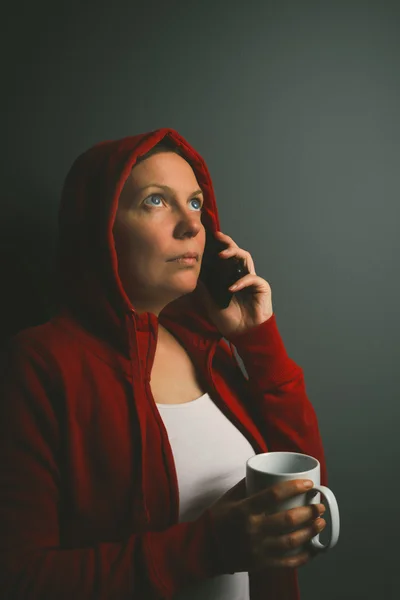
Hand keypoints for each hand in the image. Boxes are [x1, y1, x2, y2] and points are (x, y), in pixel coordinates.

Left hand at [196, 231, 273, 338]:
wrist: (244, 334)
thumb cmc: (230, 320)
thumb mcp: (211, 303)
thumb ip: (205, 289)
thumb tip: (193, 275)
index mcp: (231, 278)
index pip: (226, 258)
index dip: (221, 247)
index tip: (211, 237)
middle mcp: (242, 275)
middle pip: (237, 253)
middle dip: (228, 243)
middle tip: (219, 237)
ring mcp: (253, 280)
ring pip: (246, 259)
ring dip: (234, 254)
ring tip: (222, 256)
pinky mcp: (262, 287)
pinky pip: (252, 278)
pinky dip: (241, 281)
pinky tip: (231, 287)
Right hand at [206, 478, 325, 573]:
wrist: (204, 549)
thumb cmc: (217, 520)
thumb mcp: (229, 498)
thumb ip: (246, 485)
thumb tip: (264, 471)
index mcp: (244, 510)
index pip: (273, 495)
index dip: (294, 488)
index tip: (308, 485)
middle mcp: (252, 529)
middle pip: (288, 520)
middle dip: (309, 512)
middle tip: (319, 506)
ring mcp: (258, 549)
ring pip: (291, 541)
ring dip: (310, 531)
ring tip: (321, 523)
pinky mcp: (261, 564)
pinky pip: (287, 562)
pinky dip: (303, 557)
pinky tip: (314, 549)